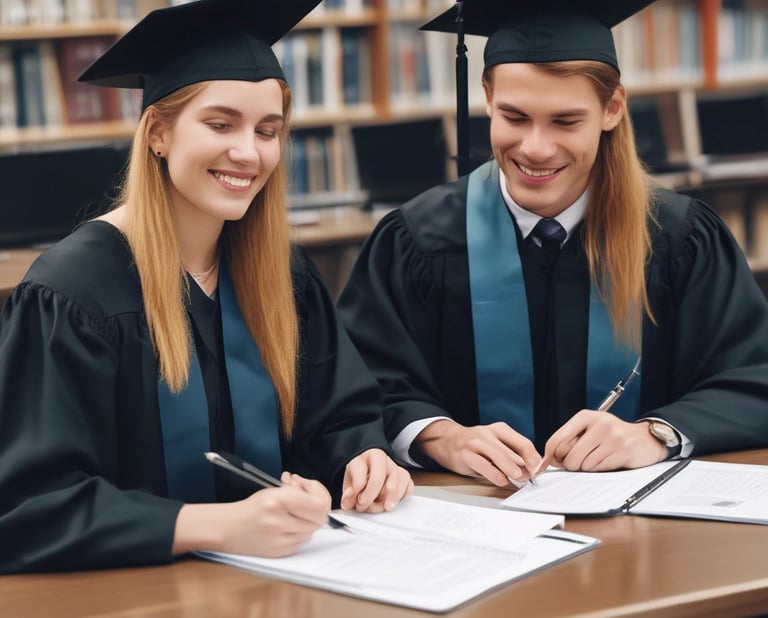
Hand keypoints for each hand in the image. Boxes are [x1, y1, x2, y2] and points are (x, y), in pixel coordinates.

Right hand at [173, 472, 330, 557]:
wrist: (227, 529)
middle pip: (319, 519)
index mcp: (277, 501)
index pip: (318, 504)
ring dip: (307, 522)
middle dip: (316, 509)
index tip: (310, 491)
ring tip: (293, 513)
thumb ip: (297, 493)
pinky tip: (287, 525)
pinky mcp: (281, 552)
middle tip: (305, 502)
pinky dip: (299, 533)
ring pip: (312, 531)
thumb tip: (317, 494)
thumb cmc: (251, 508)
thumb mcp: (273, 491)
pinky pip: (302, 542)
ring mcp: (280, 540)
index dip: (319, 495)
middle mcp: (279, 521)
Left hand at [340, 448, 413, 512]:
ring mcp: (393, 466)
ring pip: (398, 478)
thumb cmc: (359, 476)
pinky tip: (395, 501)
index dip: (358, 492)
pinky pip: (409, 484)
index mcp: (363, 458)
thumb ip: (347, 494)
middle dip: (372, 494)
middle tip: (365, 506)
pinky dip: (404, 495)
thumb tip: (349, 501)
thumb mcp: (348, 483)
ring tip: (385, 506)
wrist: (367, 468)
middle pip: (379, 476)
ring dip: (392, 496)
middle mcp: (380, 459)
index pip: (361, 474)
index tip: (356, 502)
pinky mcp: (403, 475)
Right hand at [415, 419, 541, 486]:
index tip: (540, 470)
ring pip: (498, 455)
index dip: (534, 458)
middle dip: (524, 466)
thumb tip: (530, 471)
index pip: (523, 443)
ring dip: (511, 468)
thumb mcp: (495, 446)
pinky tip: (501, 481)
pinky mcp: (465, 454)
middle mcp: (488, 433)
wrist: (448, 441)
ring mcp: (476, 443)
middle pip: (512, 450)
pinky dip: (494, 474)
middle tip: (532, 477)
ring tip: (520, 477)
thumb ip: (511, 456)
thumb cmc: (476, 446)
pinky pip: (483, 465)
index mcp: (500, 430)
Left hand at [540, 410, 667, 471]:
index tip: (547, 464)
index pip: (557, 439)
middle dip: (571, 465)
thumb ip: (570, 441)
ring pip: (583, 465)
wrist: (646, 438)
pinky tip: (608, 460)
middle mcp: (598, 424)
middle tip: (580, 462)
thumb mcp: (590, 430)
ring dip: (587, 468)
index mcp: (585, 416)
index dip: (550, 456)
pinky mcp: (622, 451)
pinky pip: (599, 469)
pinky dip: (600, 469)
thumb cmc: (613, 435)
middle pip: (569, 457)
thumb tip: (550, 459)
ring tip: (598, 458)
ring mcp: (612, 437)